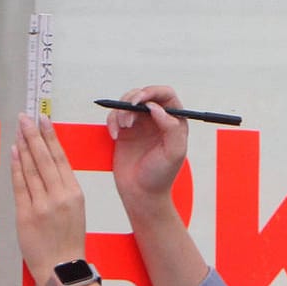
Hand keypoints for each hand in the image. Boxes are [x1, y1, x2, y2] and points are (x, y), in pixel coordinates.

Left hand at [11, 113, 86, 277]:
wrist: (62, 269)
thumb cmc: (68, 242)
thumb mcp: (76, 211)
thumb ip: (63, 189)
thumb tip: (47, 165)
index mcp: (75, 194)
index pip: (61, 159)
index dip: (51, 137)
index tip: (44, 120)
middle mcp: (59, 197)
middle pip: (44, 159)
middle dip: (34, 135)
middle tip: (26, 117)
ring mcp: (42, 206)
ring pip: (31, 169)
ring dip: (23, 146)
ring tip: (19, 129)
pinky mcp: (26, 215)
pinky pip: (20, 185)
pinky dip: (16, 167)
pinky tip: (14, 152)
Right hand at [108, 84, 189, 206]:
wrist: (141, 194)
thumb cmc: (160, 176)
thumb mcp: (174, 152)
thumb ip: (171, 127)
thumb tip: (156, 107)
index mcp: (174, 121)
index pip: (166, 95)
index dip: (153, 91)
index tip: (141, 99)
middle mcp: (157, 119)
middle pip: (144, 94)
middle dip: (133, 99)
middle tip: (128, 111)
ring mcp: (140, 124)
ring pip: (127, 101)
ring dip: (122, 110)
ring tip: (124, 127)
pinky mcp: (124, 131)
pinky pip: (115, 115)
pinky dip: (112, 121)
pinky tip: (115, 135)